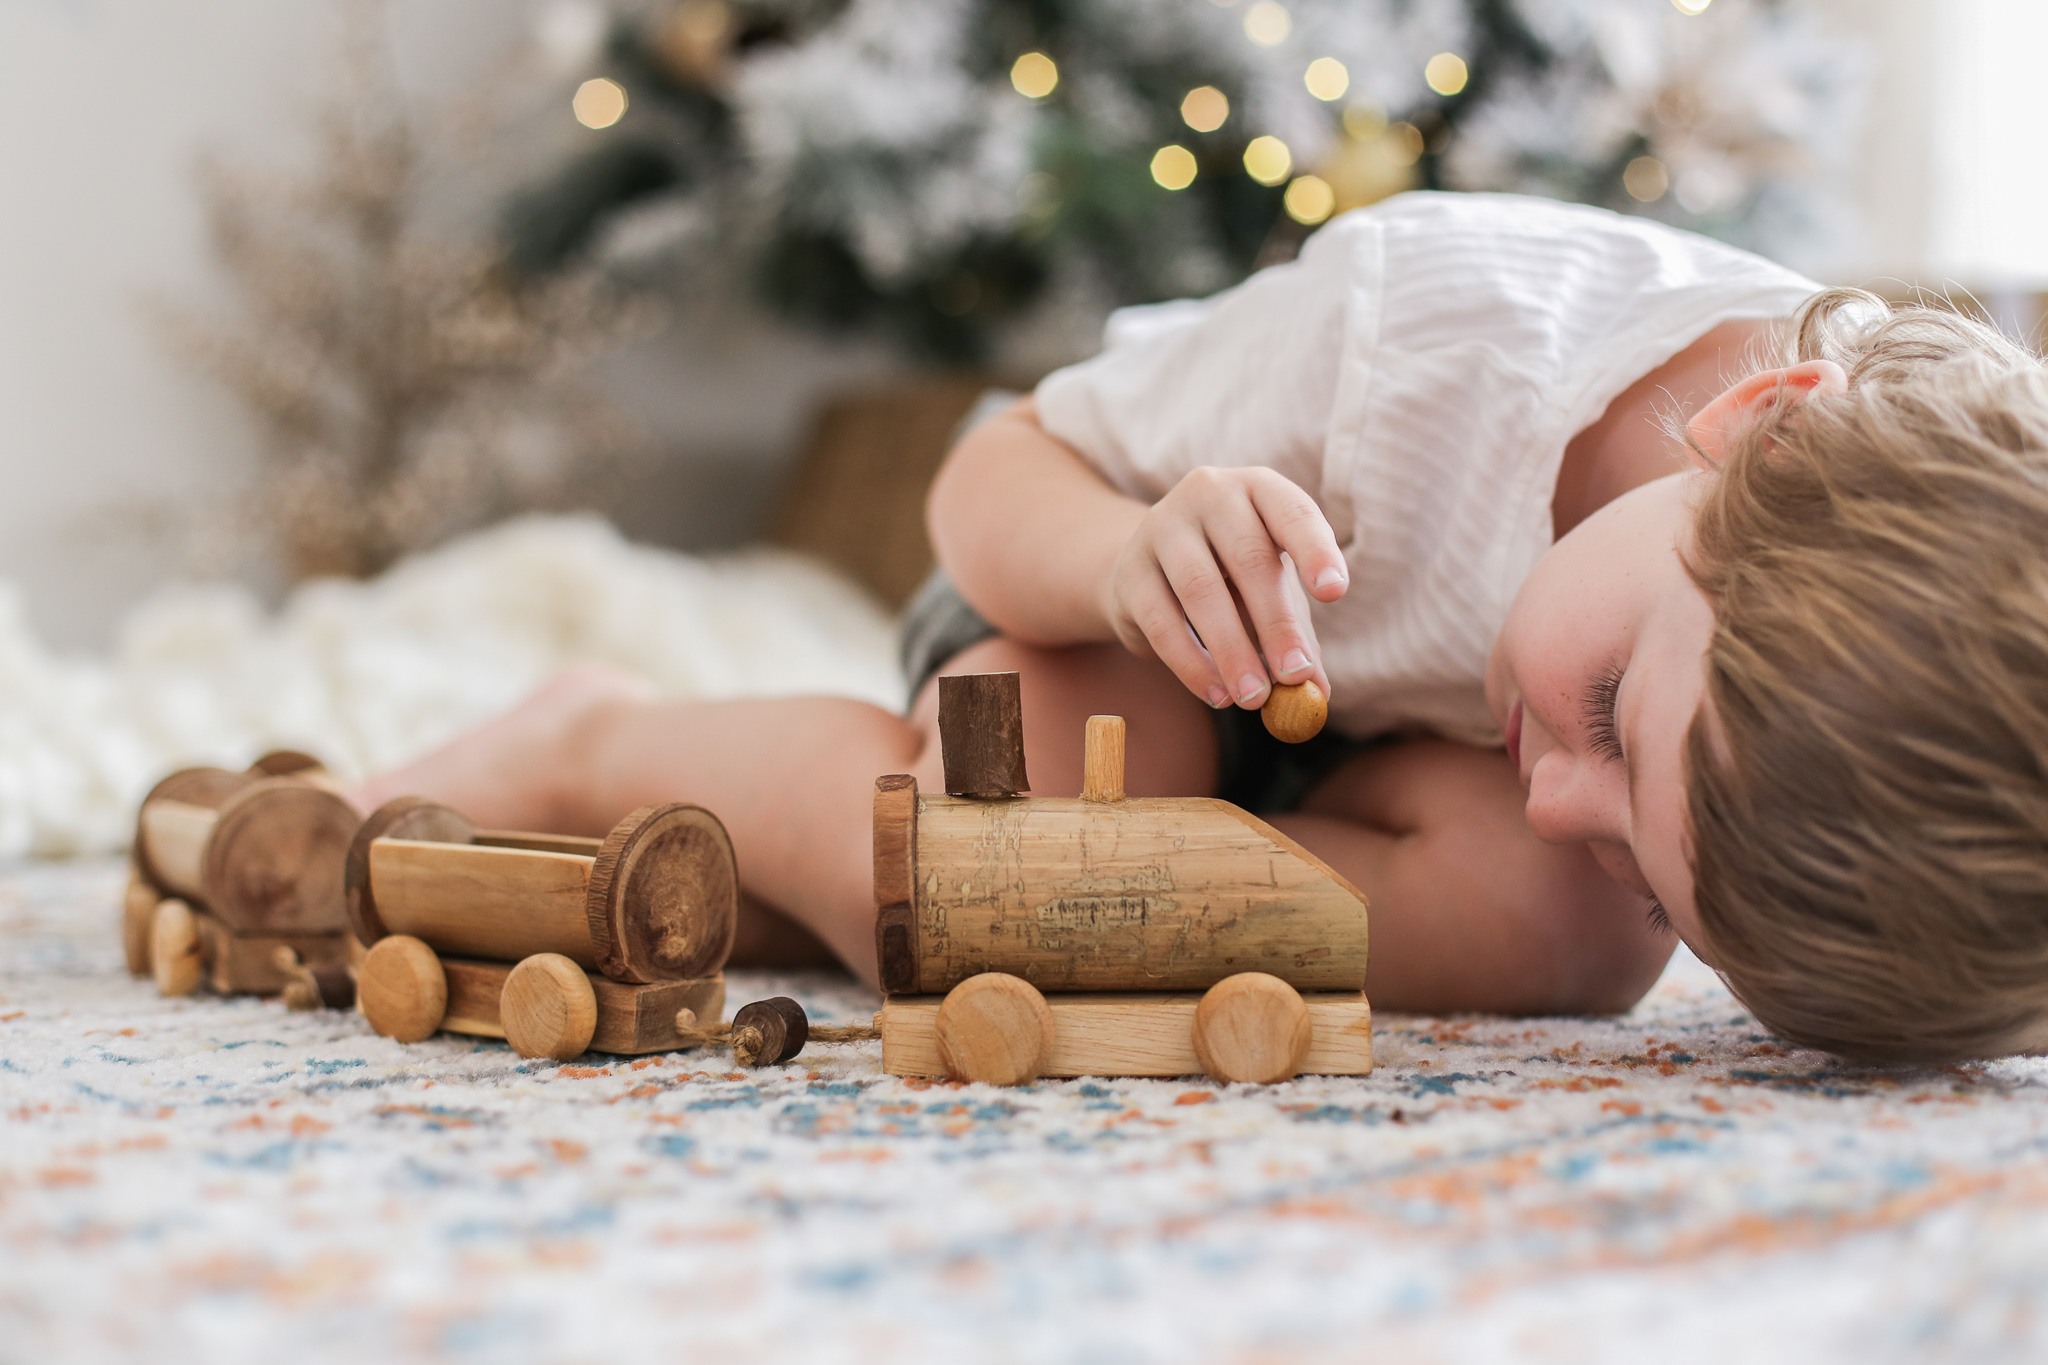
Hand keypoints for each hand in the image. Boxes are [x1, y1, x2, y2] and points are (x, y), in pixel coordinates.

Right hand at [1100, 466, 1347, 708]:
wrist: (1149, 572)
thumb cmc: (1228, 577)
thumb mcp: (1270, 593)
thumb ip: (1297, 637)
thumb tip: (1319, 693)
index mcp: (1259, 489)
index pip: (1293, 511)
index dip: (1315, 550)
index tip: (1335, 593)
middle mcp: (1210, 494)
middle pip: (1248, 557)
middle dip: (1276, 623)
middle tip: (1295, 676)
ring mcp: (1162, 526)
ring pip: (1201, 589)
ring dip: (1232, 650)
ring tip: (1255, 698)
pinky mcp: (1130, 570)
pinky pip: (1161, 620)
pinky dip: (1191, 663)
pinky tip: (1216, 694)